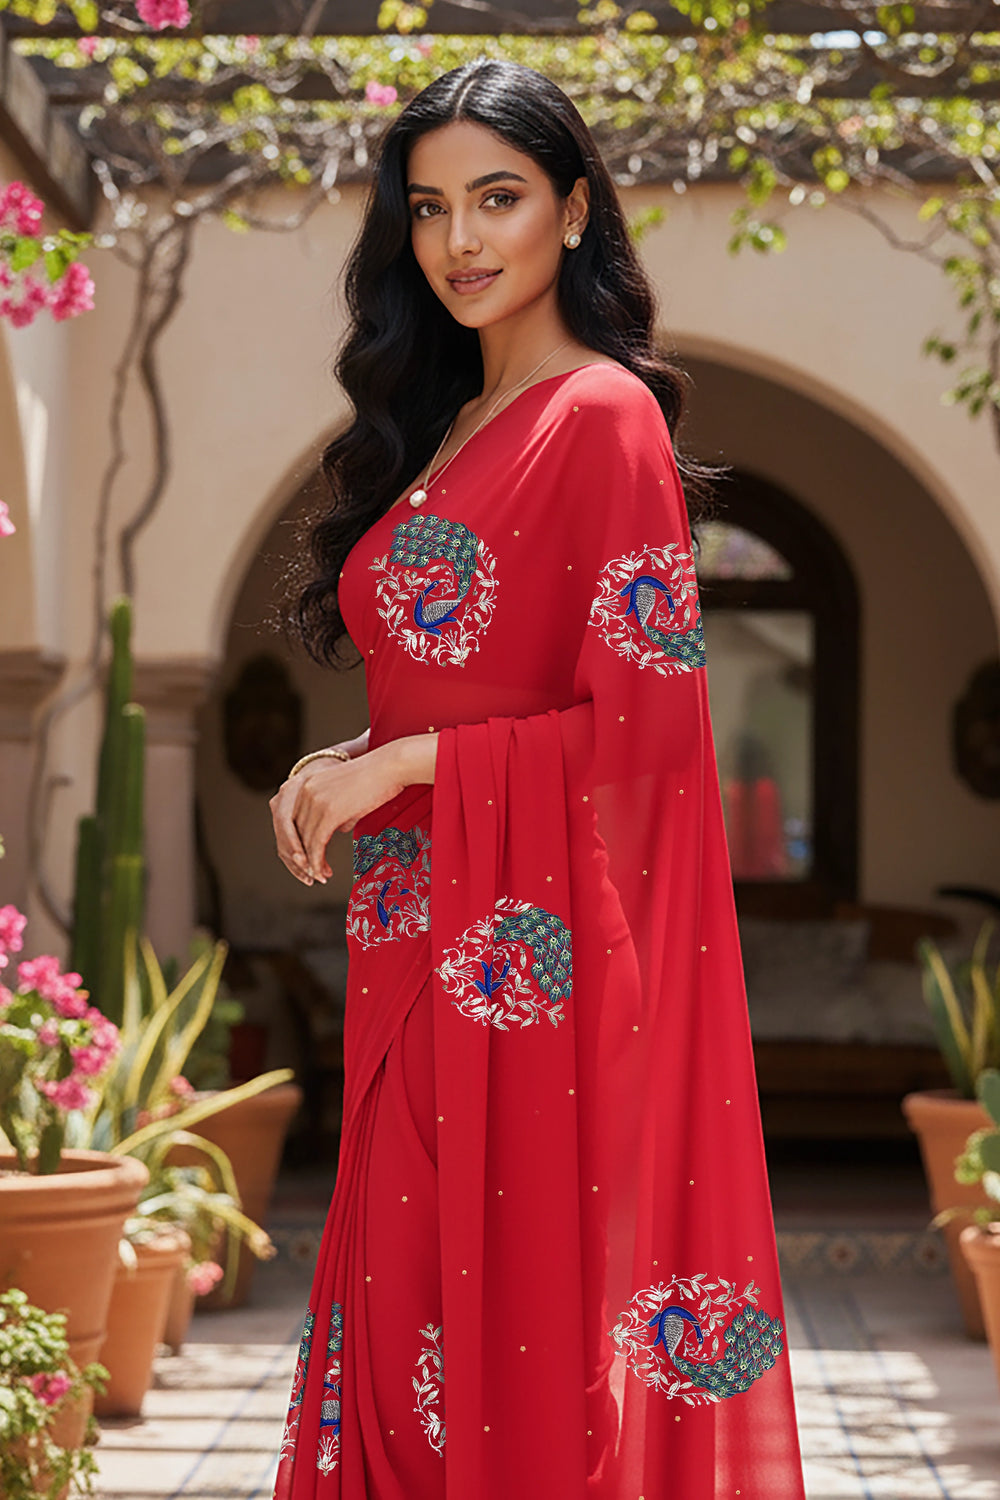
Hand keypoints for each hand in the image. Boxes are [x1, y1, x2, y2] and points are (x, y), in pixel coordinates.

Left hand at [269, 733, 436, 884]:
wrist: (391, 766)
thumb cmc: (376, 780)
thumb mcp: (347, 796)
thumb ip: (337, 811)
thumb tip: (338, 829)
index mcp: (305, 783)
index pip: (289, 820)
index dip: (295, 844)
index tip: (304, 861)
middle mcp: (304, 790)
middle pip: (292, 832)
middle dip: (300, 857)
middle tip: (310, 874)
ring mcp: (315, 800)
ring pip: (303, 841)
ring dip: (310, 863)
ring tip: (320, 877)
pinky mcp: (329, 812)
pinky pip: (317, 843)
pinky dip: (317, 862)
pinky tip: (324, 873)